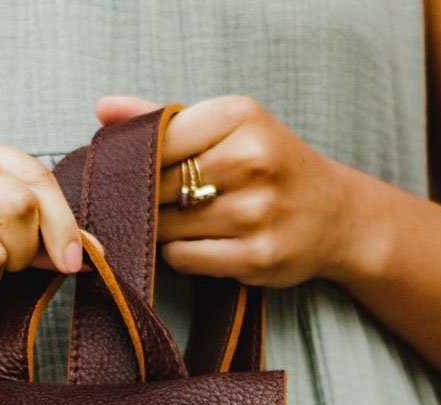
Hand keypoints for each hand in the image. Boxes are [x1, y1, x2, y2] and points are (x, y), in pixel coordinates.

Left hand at [96, 94, 362, 287]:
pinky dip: (180, 254)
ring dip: (162, 229)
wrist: (336, 216)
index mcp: (241, 117)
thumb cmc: (270, 166)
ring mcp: (256, 212)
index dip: (138, 161)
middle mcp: (251, 160)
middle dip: (146, 198)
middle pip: (158, 185)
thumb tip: (104, 110)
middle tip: (154, 203)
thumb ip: (166, 119)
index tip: (136, 171)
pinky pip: (184, 258)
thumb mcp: (230, 127)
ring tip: (182, 221)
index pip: (158, 139)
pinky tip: (198, 243)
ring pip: (167, 225)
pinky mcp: (256, 257)